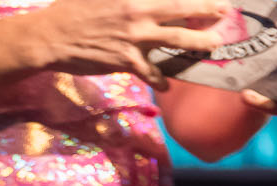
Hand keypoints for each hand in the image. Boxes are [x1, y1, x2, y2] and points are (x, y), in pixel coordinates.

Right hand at [28, 0, 227, 80]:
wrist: (50, 38)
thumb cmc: (70, 8)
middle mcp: (139, 13)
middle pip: (183, 10)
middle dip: (208, 10)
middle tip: (227, 11)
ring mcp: (135, 39)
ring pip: (176, 41)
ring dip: (198, 43)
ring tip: (213, 45)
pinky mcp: (125, 62)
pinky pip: (151, 73)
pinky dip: (160, 80)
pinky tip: (167, 85)